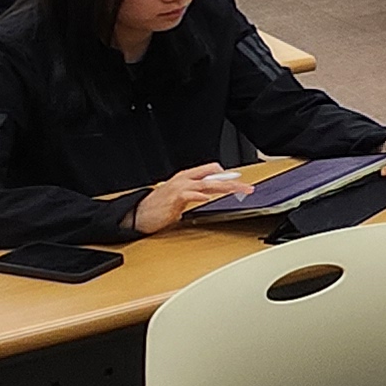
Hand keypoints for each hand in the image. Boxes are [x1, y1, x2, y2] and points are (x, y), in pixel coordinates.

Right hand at [132, 164, 250, 234]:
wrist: (138, 214)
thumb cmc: (158, 207)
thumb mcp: (181, 198)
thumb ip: (195, 194)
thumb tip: (209, 194)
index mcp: (186, 178)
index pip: (211, 172)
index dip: (227, 177)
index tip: (241, 182)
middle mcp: (184, 180)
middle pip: (213, 177)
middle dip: (232, 182)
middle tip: (247, 188)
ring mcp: (179, 188)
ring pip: (206, 183)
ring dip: (223, 187)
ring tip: (237, 189)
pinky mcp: (174, 198)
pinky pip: (190, 194)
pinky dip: (200, 195)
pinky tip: (208, 197)